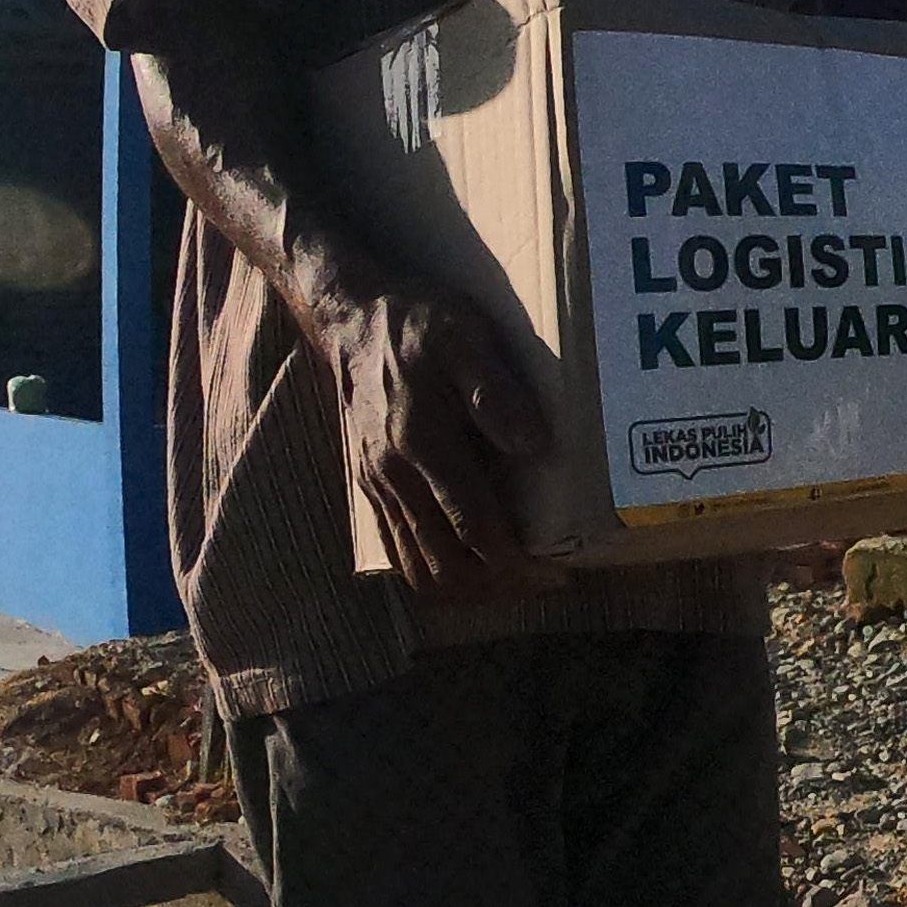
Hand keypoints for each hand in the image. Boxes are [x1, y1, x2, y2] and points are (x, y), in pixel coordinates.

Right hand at [327, 284, 552, 597]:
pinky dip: (435, 571)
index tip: (555, 574)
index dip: (518, 563)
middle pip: (446, 568)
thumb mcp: (464, 338)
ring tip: (510, 578)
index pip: (475, 530)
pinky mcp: (371, 487)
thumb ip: (495, 393)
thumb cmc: (416, 323)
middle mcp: (394, 478)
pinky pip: (399, 551)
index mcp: (422, 446)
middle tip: (540, 580)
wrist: (351, 318)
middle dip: (497, 586)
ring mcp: (378, 487)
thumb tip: (533, 445)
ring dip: (467, 587)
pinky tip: (469, 562)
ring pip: (418, 569)